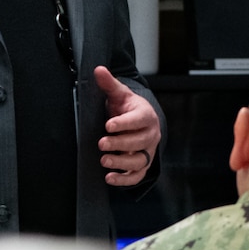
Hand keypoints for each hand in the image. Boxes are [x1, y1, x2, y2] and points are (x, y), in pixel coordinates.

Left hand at [95, 66, 159, 186]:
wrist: (139, 122)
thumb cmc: (128, 108)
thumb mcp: (120, 94)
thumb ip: (109, 83)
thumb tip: (98, 69)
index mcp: (146, 115)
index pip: (138, 120)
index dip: (124, 123)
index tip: (108, 125)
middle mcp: (150, 135)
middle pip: (139, 141)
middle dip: (120, 143)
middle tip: (102, 144)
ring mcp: (148, 151)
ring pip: (140, 160)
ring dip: (122, 162)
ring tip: (104, 160)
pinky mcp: (143, 165)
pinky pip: (137, 175)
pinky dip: (125, 180)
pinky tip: (109, 178)